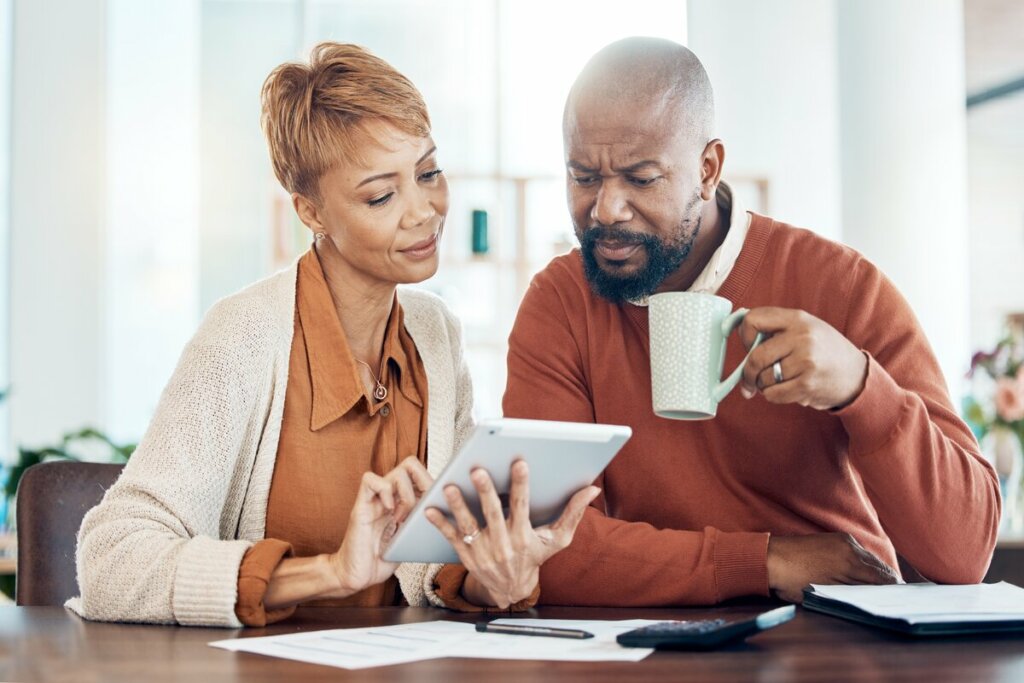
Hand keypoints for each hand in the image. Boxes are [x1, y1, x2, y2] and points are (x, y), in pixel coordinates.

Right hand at [330, 456, 433, 595]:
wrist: (357, 577)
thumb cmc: (382, 560)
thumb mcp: (411, 539)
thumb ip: (424, 523)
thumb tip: (451, 516)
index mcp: (403, 501)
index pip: (421, 474)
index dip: (433, 482)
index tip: (438, 502)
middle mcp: (390, 496)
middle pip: (410, 465)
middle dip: (423, 481)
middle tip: (422, 506)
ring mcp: (375, 500)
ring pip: (396, 471)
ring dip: (406, 493)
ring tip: (403, 517)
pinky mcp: (360, 506)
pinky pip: (370, 480)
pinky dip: (383, 491)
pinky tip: (389, 510)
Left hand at [425, 460, 600, 607]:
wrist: (511, 590)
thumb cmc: (535, 558)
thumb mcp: (557, 539)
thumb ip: (573, 512)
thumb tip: (592, 489)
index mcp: (524, 537)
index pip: (522, 507)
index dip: (521, 485)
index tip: (520, 463)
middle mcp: (502, 544)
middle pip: (492, 514)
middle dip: (485, 492)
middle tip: (477, 470)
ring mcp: (482, 551)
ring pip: (468, 525)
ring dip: (457, 506)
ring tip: (449, 487)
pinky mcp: (466, 555)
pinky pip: (451, 537)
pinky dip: (439, 523)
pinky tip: (428, 509)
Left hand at [738, 307, 867, 409]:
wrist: (857, 374)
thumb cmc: (824, 351)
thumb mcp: (805, 328)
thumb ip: (776, 329)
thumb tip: (737, 332)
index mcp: (797, 318)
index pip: (753, 319)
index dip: (744, 335)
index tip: (748, 346)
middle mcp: (802, 337)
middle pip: (755, 357)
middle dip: (748, 373)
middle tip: (749, 380)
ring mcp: (805, 361)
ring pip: (763, 378)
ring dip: (764, 385)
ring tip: (780, 381)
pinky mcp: (807, 384)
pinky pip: (773, 394)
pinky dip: (773, 395)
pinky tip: (786, 390)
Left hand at [766, 533, 899, 602]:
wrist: (767, 558)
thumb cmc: (792, 581)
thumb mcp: (826, 594)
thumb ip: (854, 593)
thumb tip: (873, 596)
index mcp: (851, 562)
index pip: (884, 579)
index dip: (894, 592)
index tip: (902, 602)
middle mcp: (851, 546)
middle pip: (880, 567)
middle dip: (890, 582)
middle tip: (898, 598)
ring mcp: (842, 540)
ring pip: (870, 559)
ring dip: (877, 572)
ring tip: (883, 589)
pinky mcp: (835, 538)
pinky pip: (859, 552)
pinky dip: (865, 564)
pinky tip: (863, 574)